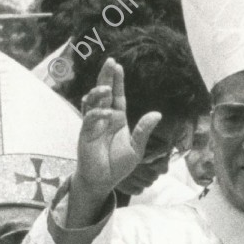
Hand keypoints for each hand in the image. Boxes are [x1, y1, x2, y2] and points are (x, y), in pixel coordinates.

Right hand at [69, 58, 161, 224]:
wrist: (103, 181)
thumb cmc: (117, 165)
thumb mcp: (136, 148)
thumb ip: (144, 130)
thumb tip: (157, 114)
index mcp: (117, 118)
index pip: (117, 95)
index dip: (117, 81)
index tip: (118, 66)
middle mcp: (104, 118)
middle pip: (103, 92)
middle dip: (105, 77)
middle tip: (110, 62)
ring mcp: (93, 125)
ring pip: (92, 102)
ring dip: (98, 93)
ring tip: (106, 88)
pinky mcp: (85, 134)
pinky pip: (89, 119)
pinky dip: (97, 115)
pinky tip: (107, 114)